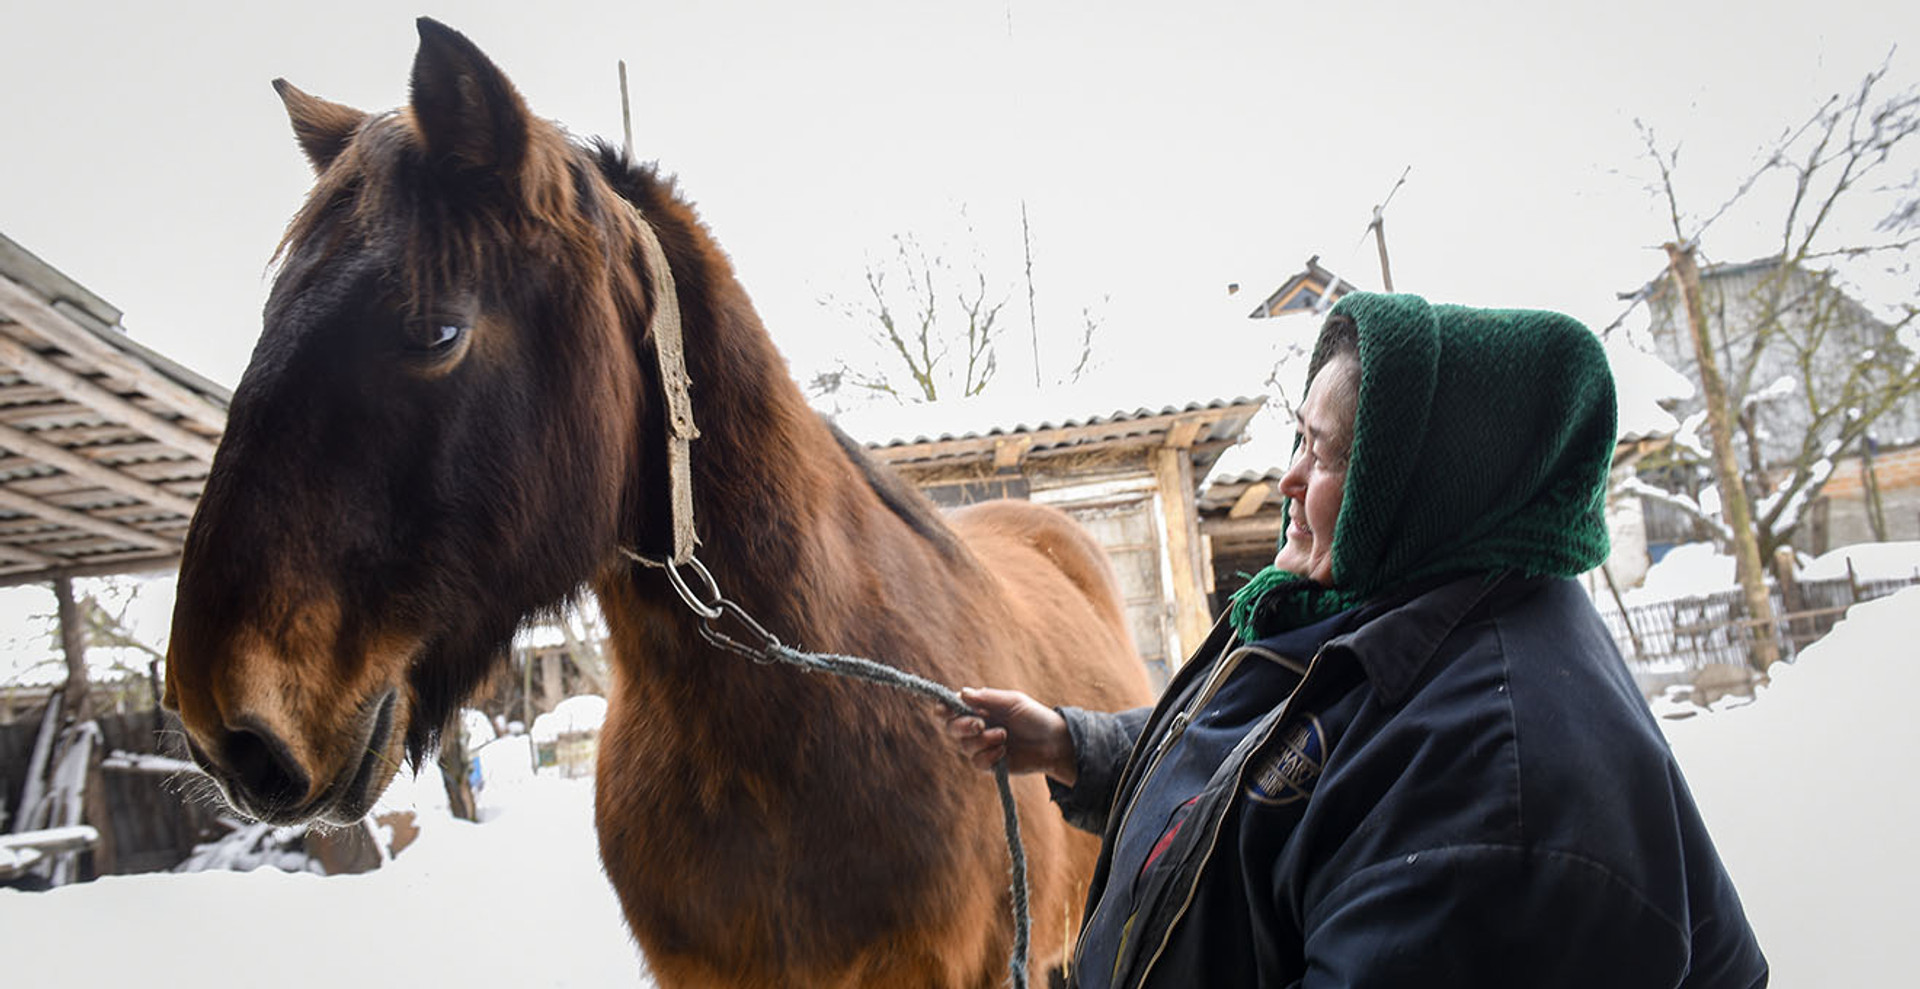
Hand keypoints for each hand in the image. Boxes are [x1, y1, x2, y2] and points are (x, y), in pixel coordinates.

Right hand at [946, 687, 1077, 784]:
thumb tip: (962, 693)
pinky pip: (977, 762)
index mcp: (979, 708)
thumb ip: (987, 698)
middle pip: (951, 728)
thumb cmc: (1034, 717)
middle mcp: (976, 727)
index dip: (944, 708)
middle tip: (980, 724)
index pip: (951, 708)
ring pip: (964, 746)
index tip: (947, 709)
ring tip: (1003, 736)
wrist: (1054, 742)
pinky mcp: (989, 763)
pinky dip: (989, 756)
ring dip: (982, 741)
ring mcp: (982, 746)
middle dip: (962, 726)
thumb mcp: (1013, 702)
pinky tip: (1004, 752)